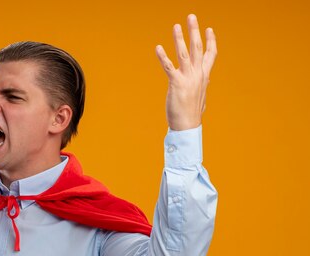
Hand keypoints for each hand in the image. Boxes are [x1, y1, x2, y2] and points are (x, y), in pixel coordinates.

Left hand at [155, 14, 216, 130]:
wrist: (187, 126)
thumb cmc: (191, 114)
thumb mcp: (199, 97)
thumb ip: (200, 87)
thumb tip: (203, 85)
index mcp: (204, 76)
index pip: (210, 55)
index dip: (210, 41)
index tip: (209, 29)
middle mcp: (198, 75)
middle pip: (197, 48)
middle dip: (195, 31)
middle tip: (191, 17)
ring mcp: (188, 78)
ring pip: (184, 54)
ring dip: (179, 38)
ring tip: (176, 25)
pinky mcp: (176, 84)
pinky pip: (168, 67)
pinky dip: (163, 57)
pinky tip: (157, 47)